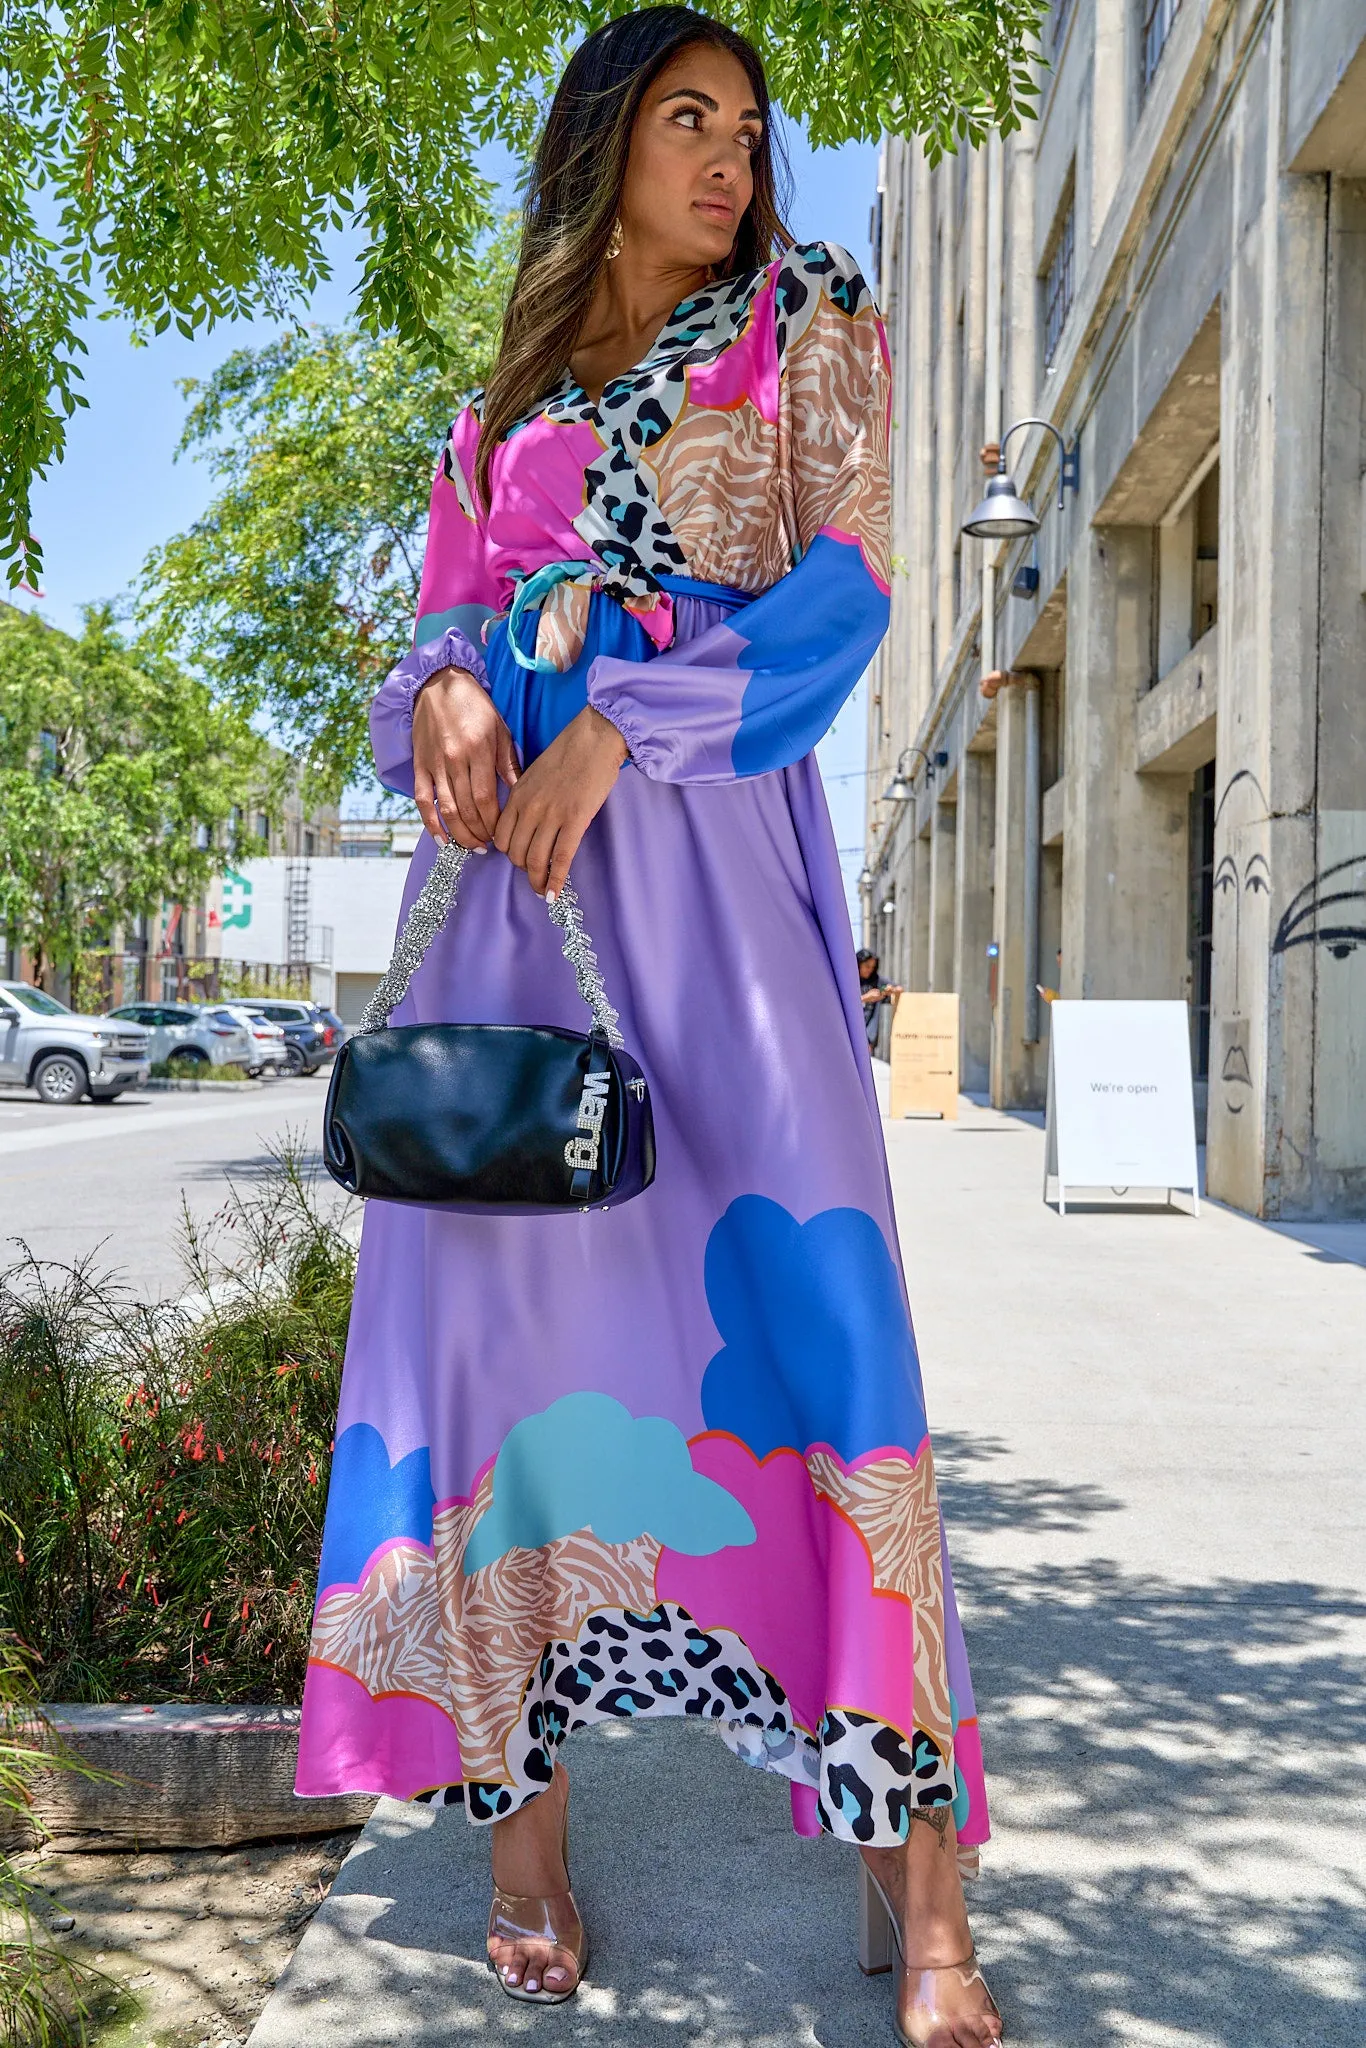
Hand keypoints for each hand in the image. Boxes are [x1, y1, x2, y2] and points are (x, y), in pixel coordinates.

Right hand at [412, 666, 520, 848]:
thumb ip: (508, 762)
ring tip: (472, 846)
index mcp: (478, 750)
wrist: (438, 684)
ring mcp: (434, 764)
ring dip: (460, 834)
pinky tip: (442, 840)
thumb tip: (519, 792)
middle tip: (489, 845)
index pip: (486, 799)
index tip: (502, 834)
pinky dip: (431, 824)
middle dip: (480, 833)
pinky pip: (423, 801)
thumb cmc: (474, 706)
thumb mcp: (500, 729)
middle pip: (467, 809)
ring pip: (446, 810)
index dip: (494, 823)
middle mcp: (455, 760)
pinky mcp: (419, 765)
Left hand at [493, 707, 627, 899]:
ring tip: (543, 890)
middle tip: (535, 873)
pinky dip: (555, 881)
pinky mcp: (574, 821)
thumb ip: (527, 797)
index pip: (501, 837)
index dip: (508, 854)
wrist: (595, 738)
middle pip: (515, 853)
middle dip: (524, 868)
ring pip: (535, 860)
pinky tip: (554, 895)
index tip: (519, 859)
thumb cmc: (569, 752)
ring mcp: (551, 816)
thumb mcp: (535, 773)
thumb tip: (528, 822)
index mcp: (517, 796)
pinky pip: (560, 860)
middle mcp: (529, 808)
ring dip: (537, 881)